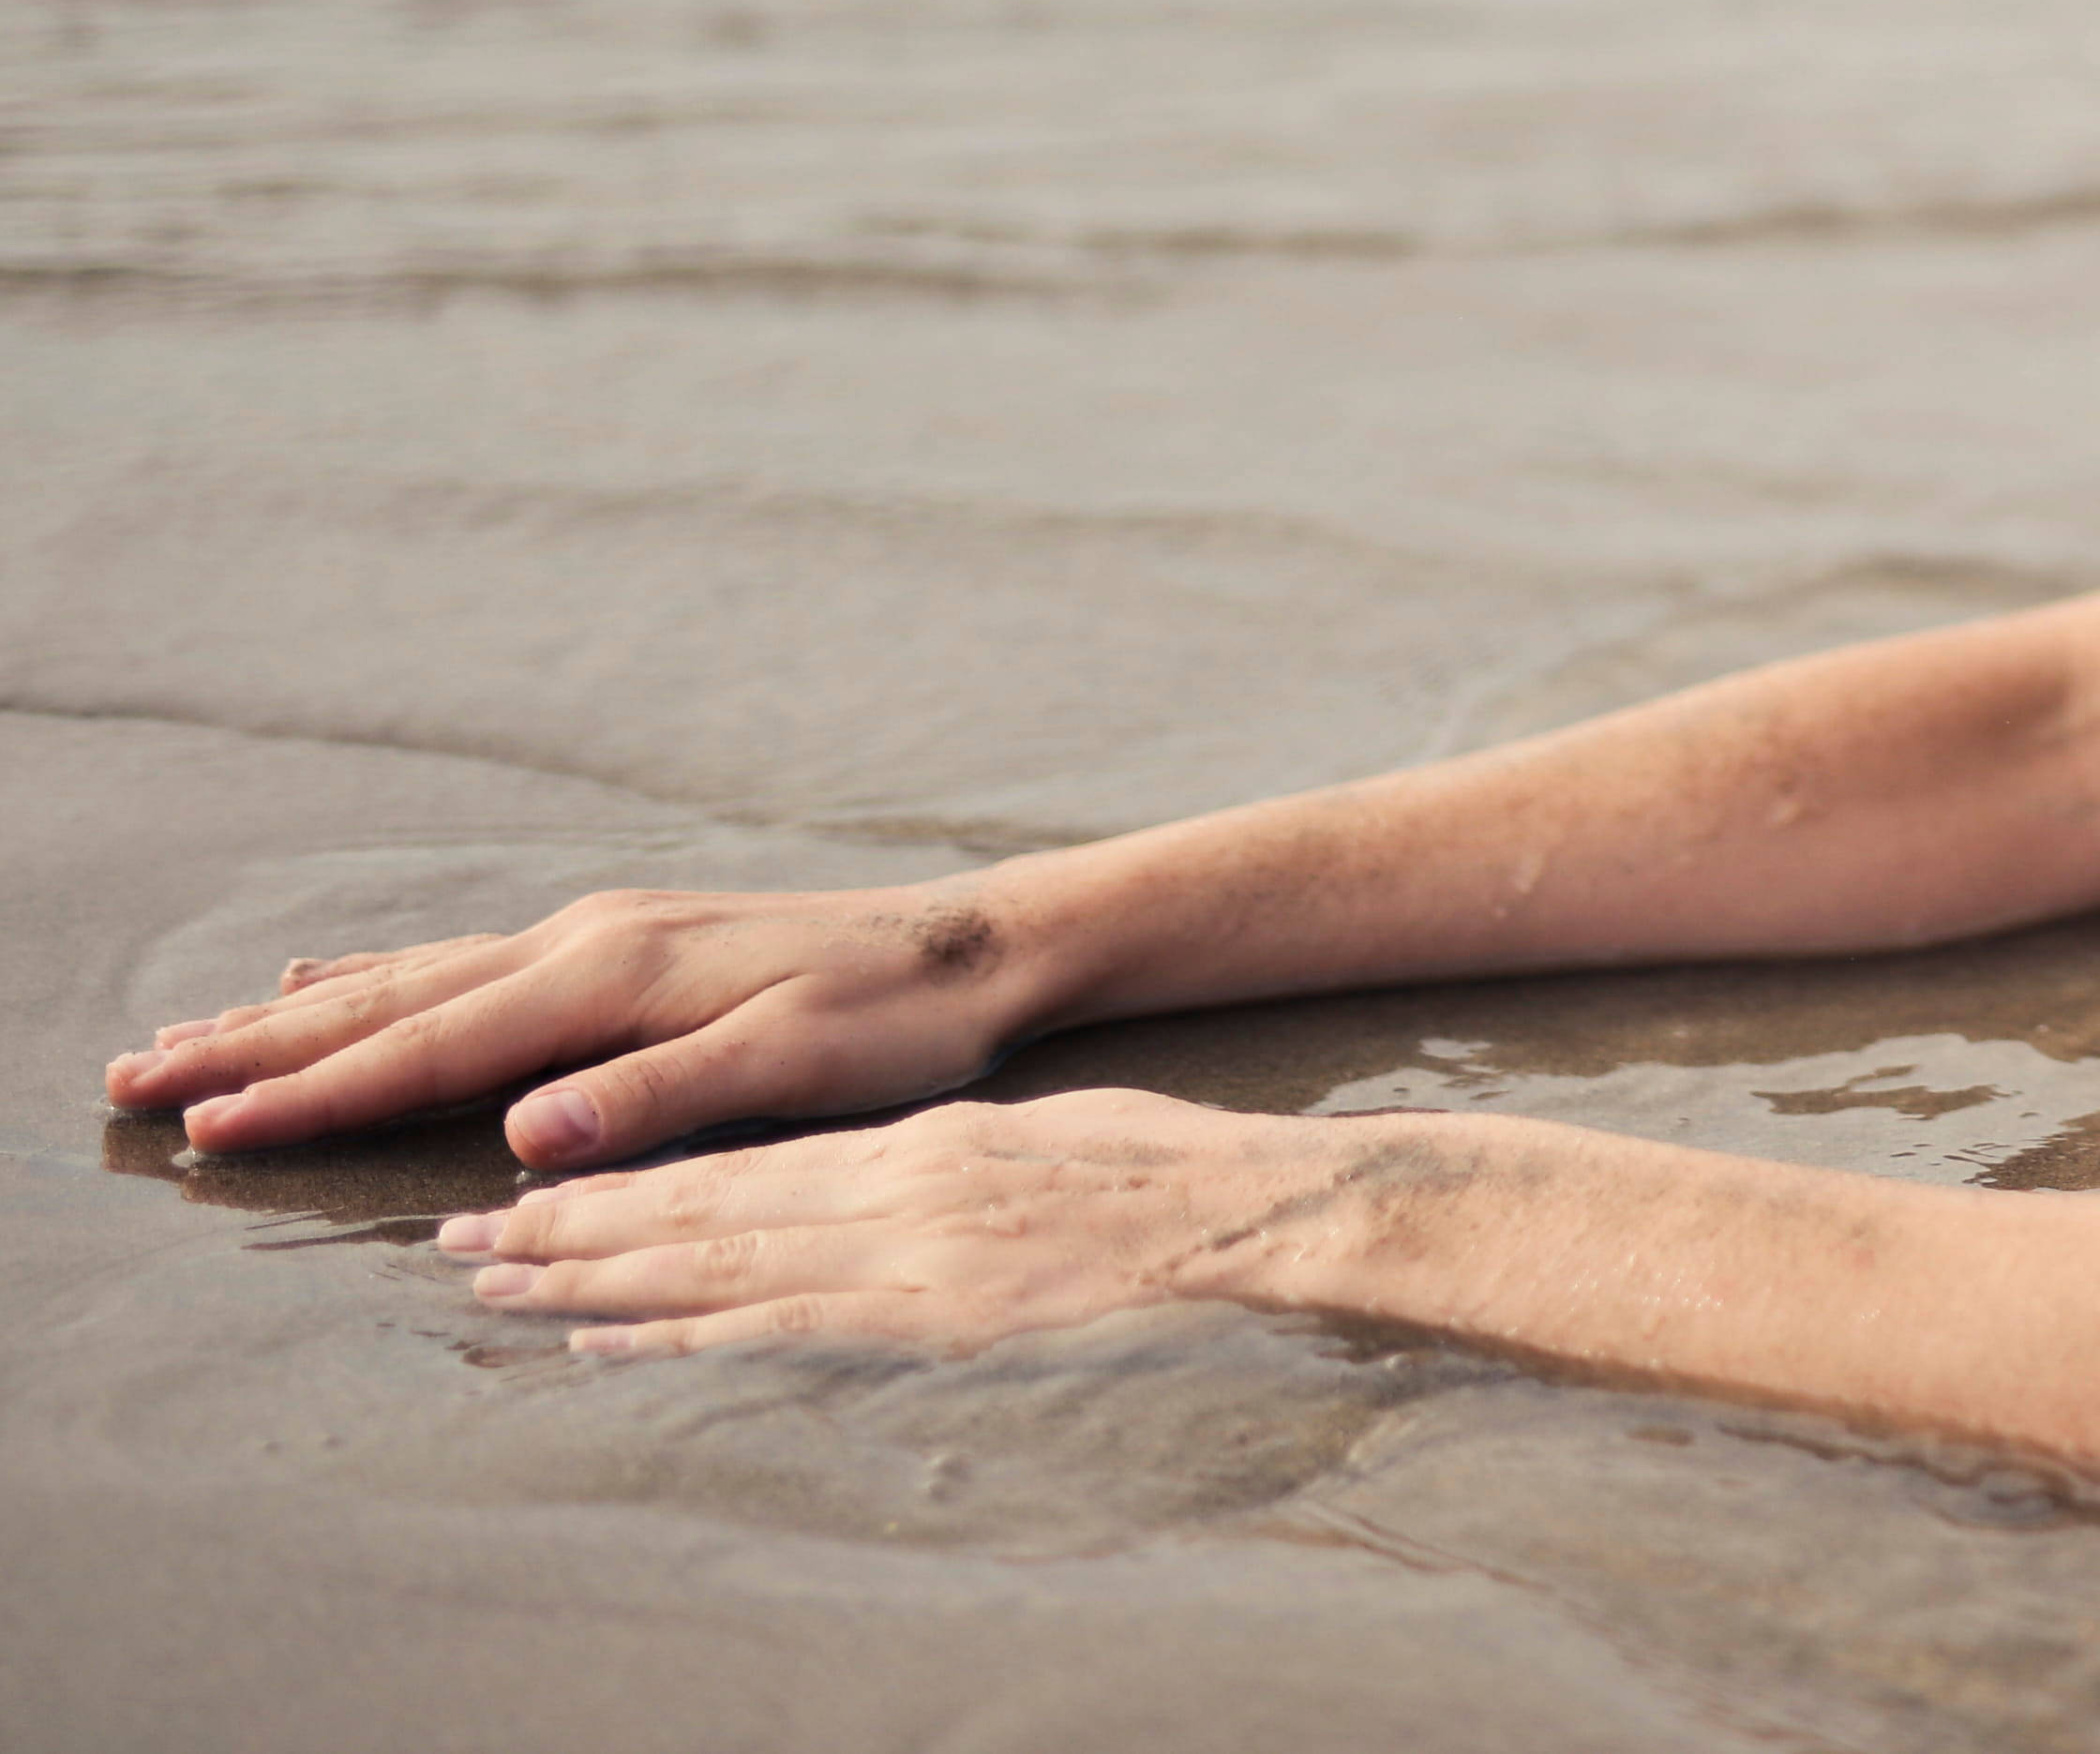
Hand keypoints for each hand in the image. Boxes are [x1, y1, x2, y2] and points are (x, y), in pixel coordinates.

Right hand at [103, 883, 1052, 1165]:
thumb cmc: (897, 1017)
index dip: (314, 1095)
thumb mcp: (793, 1066)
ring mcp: (599, 934)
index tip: (204, 1130)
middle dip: (257, 1047)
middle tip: (131, 1080)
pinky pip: (464, 960)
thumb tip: (529, 1134)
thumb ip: (659, 1099)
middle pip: (388, 1002)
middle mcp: (586, 941)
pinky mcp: (622, 942)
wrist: (977, 943)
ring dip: (296, 1013)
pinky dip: (378, 975)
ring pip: (411, 977)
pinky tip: (329, 976)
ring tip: (190, 1037)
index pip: (430, 1050)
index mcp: (610, 978)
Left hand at [436, 1090, 1359, 1358]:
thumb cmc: (1176, 1175)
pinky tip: (607, 1343)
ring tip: (497, 1286)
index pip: (741, 1168)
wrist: (1251, 1209)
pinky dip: (679, 1336)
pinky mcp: (929, 1317)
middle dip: (572, 1227)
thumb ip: (965, 1166)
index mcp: (919, 1147)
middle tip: (462, 1240)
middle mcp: (887, 1191)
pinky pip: (778, 1328)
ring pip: (713, 1263)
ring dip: (594, 1279)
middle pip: (699, 1209)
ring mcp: (903, 1255)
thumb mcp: (1055, 1141)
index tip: (542, 1195)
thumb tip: (915, 1176)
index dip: (630, 1184)